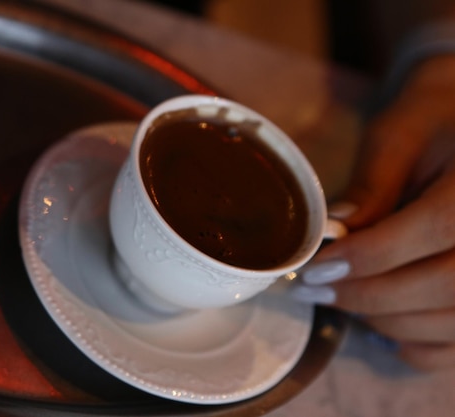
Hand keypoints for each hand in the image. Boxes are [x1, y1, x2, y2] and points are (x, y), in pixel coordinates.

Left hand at [291, 55, 454, 370]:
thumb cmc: (439, 119)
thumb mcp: (402, 135)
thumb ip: (373, 185)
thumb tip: (334, 236)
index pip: (433, 230)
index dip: (369, 257)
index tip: (315, 269)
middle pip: (444, 286)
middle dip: (368, 295)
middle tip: (316, 290)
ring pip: (452, 322)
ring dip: (387, 320)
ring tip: (342, 299)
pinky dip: (420, 345)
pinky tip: (384, 324)